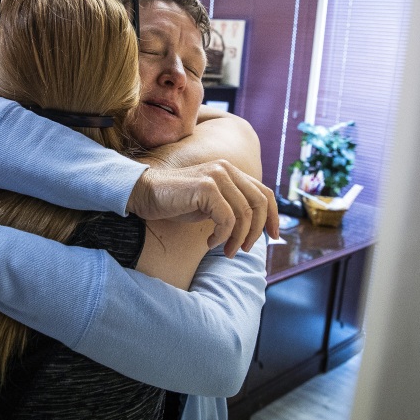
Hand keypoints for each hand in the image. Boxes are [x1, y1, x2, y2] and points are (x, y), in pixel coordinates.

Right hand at [126, 160, 279, 256]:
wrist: (145, 193)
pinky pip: (227, 218)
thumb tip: (253, 229)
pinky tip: (209, 242)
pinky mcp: (206, 187)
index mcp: (231, 171)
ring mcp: (217, 175)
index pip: (265, 192)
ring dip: (237, 238)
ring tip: (225, 251)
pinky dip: (222, 235)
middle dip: (255, 232)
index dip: (274, 216)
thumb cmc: (176, 202)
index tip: (273, 237)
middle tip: (243, 250)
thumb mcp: (209, 205)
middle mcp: (227, 169)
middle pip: (259, 204)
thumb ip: (231, 208)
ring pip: (244, 214)